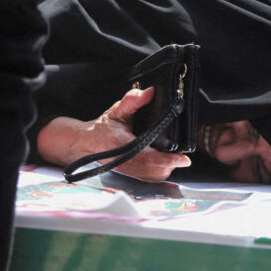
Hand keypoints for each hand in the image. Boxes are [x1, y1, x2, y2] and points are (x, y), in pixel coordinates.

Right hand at [37, 87, 190, 180]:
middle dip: (172, 162)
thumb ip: (132, 101)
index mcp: (121, 146)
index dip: (168, 159)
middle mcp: (127, 163)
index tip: (184, 159)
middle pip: (158, 169)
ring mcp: (130, 172)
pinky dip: (161, 171)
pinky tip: (164, 162)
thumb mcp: (116, 111)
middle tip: (181, 152)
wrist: (86, 144)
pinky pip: (152, 178)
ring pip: (156, 176)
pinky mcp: (133, 176)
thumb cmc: (102, 129)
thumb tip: (149, 93)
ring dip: (167, 167)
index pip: (149, 157)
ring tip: (174, 156)